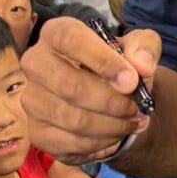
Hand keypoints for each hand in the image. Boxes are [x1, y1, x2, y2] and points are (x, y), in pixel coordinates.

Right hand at [20, 15, 161, 163]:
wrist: (104, 95)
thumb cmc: (117, 65)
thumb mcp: (137, 46)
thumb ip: (144, 47)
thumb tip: (141, 65)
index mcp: (56, 33)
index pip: (71, 40)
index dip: (103, 61)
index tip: (131, 81)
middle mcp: (35, 63)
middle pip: (70, 86)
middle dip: (111, 102)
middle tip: (137, 109)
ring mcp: (31, 100)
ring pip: (72, 119)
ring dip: (110, 126)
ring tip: (133, 123)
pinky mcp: (36, 132)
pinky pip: (70, 144)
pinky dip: (100, 144)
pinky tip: (116, 136)